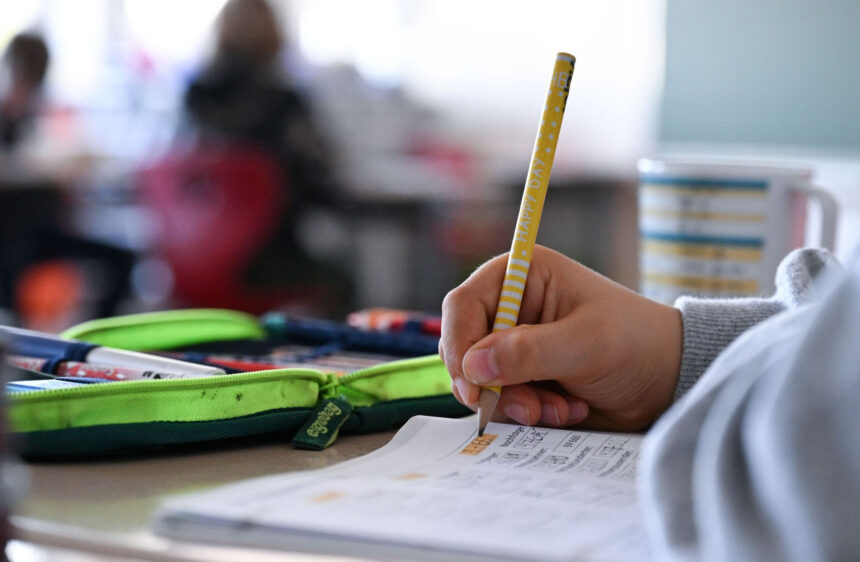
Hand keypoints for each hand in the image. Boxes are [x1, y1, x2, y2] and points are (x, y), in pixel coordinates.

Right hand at [439, 245, 681, 430]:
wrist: (667, 382)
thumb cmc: (636, 343)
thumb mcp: (586, 343)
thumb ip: (529, 352)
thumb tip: (473, 366)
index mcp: (521, 276)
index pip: (463, 305)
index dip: (460, 344)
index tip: (473, 385)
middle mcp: (510, 306)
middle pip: (464, 347)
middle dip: (492, 385)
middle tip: (529, 409)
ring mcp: (513, 344)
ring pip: (479, 381)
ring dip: (515, 403)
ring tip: (560, 410)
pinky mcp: (521, 376)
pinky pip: (499, 400)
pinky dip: (526, 413)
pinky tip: (565, 410)